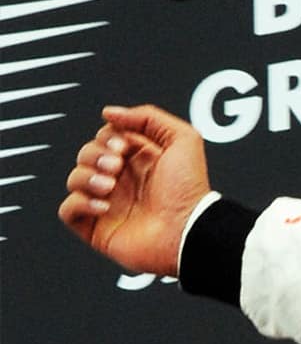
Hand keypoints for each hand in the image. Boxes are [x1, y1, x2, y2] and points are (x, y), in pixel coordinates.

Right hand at [57, 104, 212, 276]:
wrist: (186, 230)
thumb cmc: (189, 190)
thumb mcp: (183, 139)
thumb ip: (149, 118)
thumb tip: (111, 113)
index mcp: (140, 159)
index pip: (106, 136)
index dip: (108, 137)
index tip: (123, 146)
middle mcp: (123, 179)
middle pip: (87, 154)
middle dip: (96, 155)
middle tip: (116, 165)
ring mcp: (108, 202)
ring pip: (75, 178)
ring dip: (88, 177)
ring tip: (110, 187)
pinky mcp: (96, 226)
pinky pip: (68, 209)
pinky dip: (80, 203)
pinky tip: (104, 206)